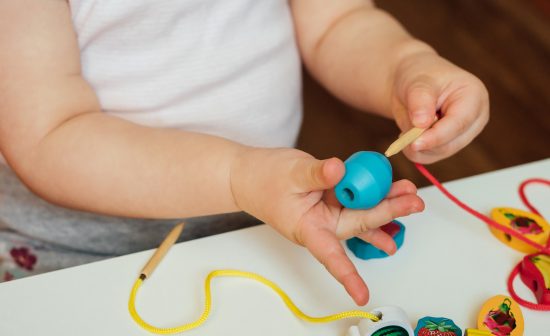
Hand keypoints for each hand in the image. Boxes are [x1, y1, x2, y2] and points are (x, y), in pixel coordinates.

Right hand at [230, 148, 423, 304]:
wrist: (250, 176)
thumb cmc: (263, 180)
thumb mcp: (290, 173)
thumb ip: (316, 174)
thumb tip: (339, 170)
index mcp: (307, 228)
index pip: (330, 256)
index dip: (347, 276)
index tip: (362, 296)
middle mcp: (322, 225)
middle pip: (359, 224)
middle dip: (387, 214)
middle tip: (414, 203)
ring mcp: (328, 212)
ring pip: (362, 212)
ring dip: (386, 204)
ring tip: (411, 197)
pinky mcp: (331, 199)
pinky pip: (356, 199)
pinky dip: (373, 195)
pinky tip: (394, 194)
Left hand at [391, 51, 489, 163]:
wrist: (410, 83)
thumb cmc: (418, 76)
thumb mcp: (417, 83)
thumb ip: (420, 101)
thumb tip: (422, 123)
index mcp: (474, 97)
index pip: (459, 123)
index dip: (436, 136)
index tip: (414, 143)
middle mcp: (474, 119)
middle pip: (450, 144)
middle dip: (423, 143)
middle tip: (402, 136)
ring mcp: (463, 134)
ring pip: (439, 153)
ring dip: (416, 148)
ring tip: (404, 129)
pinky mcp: (449, 145)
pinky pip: (431, 157)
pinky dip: (415, 151)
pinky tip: (408, 135)